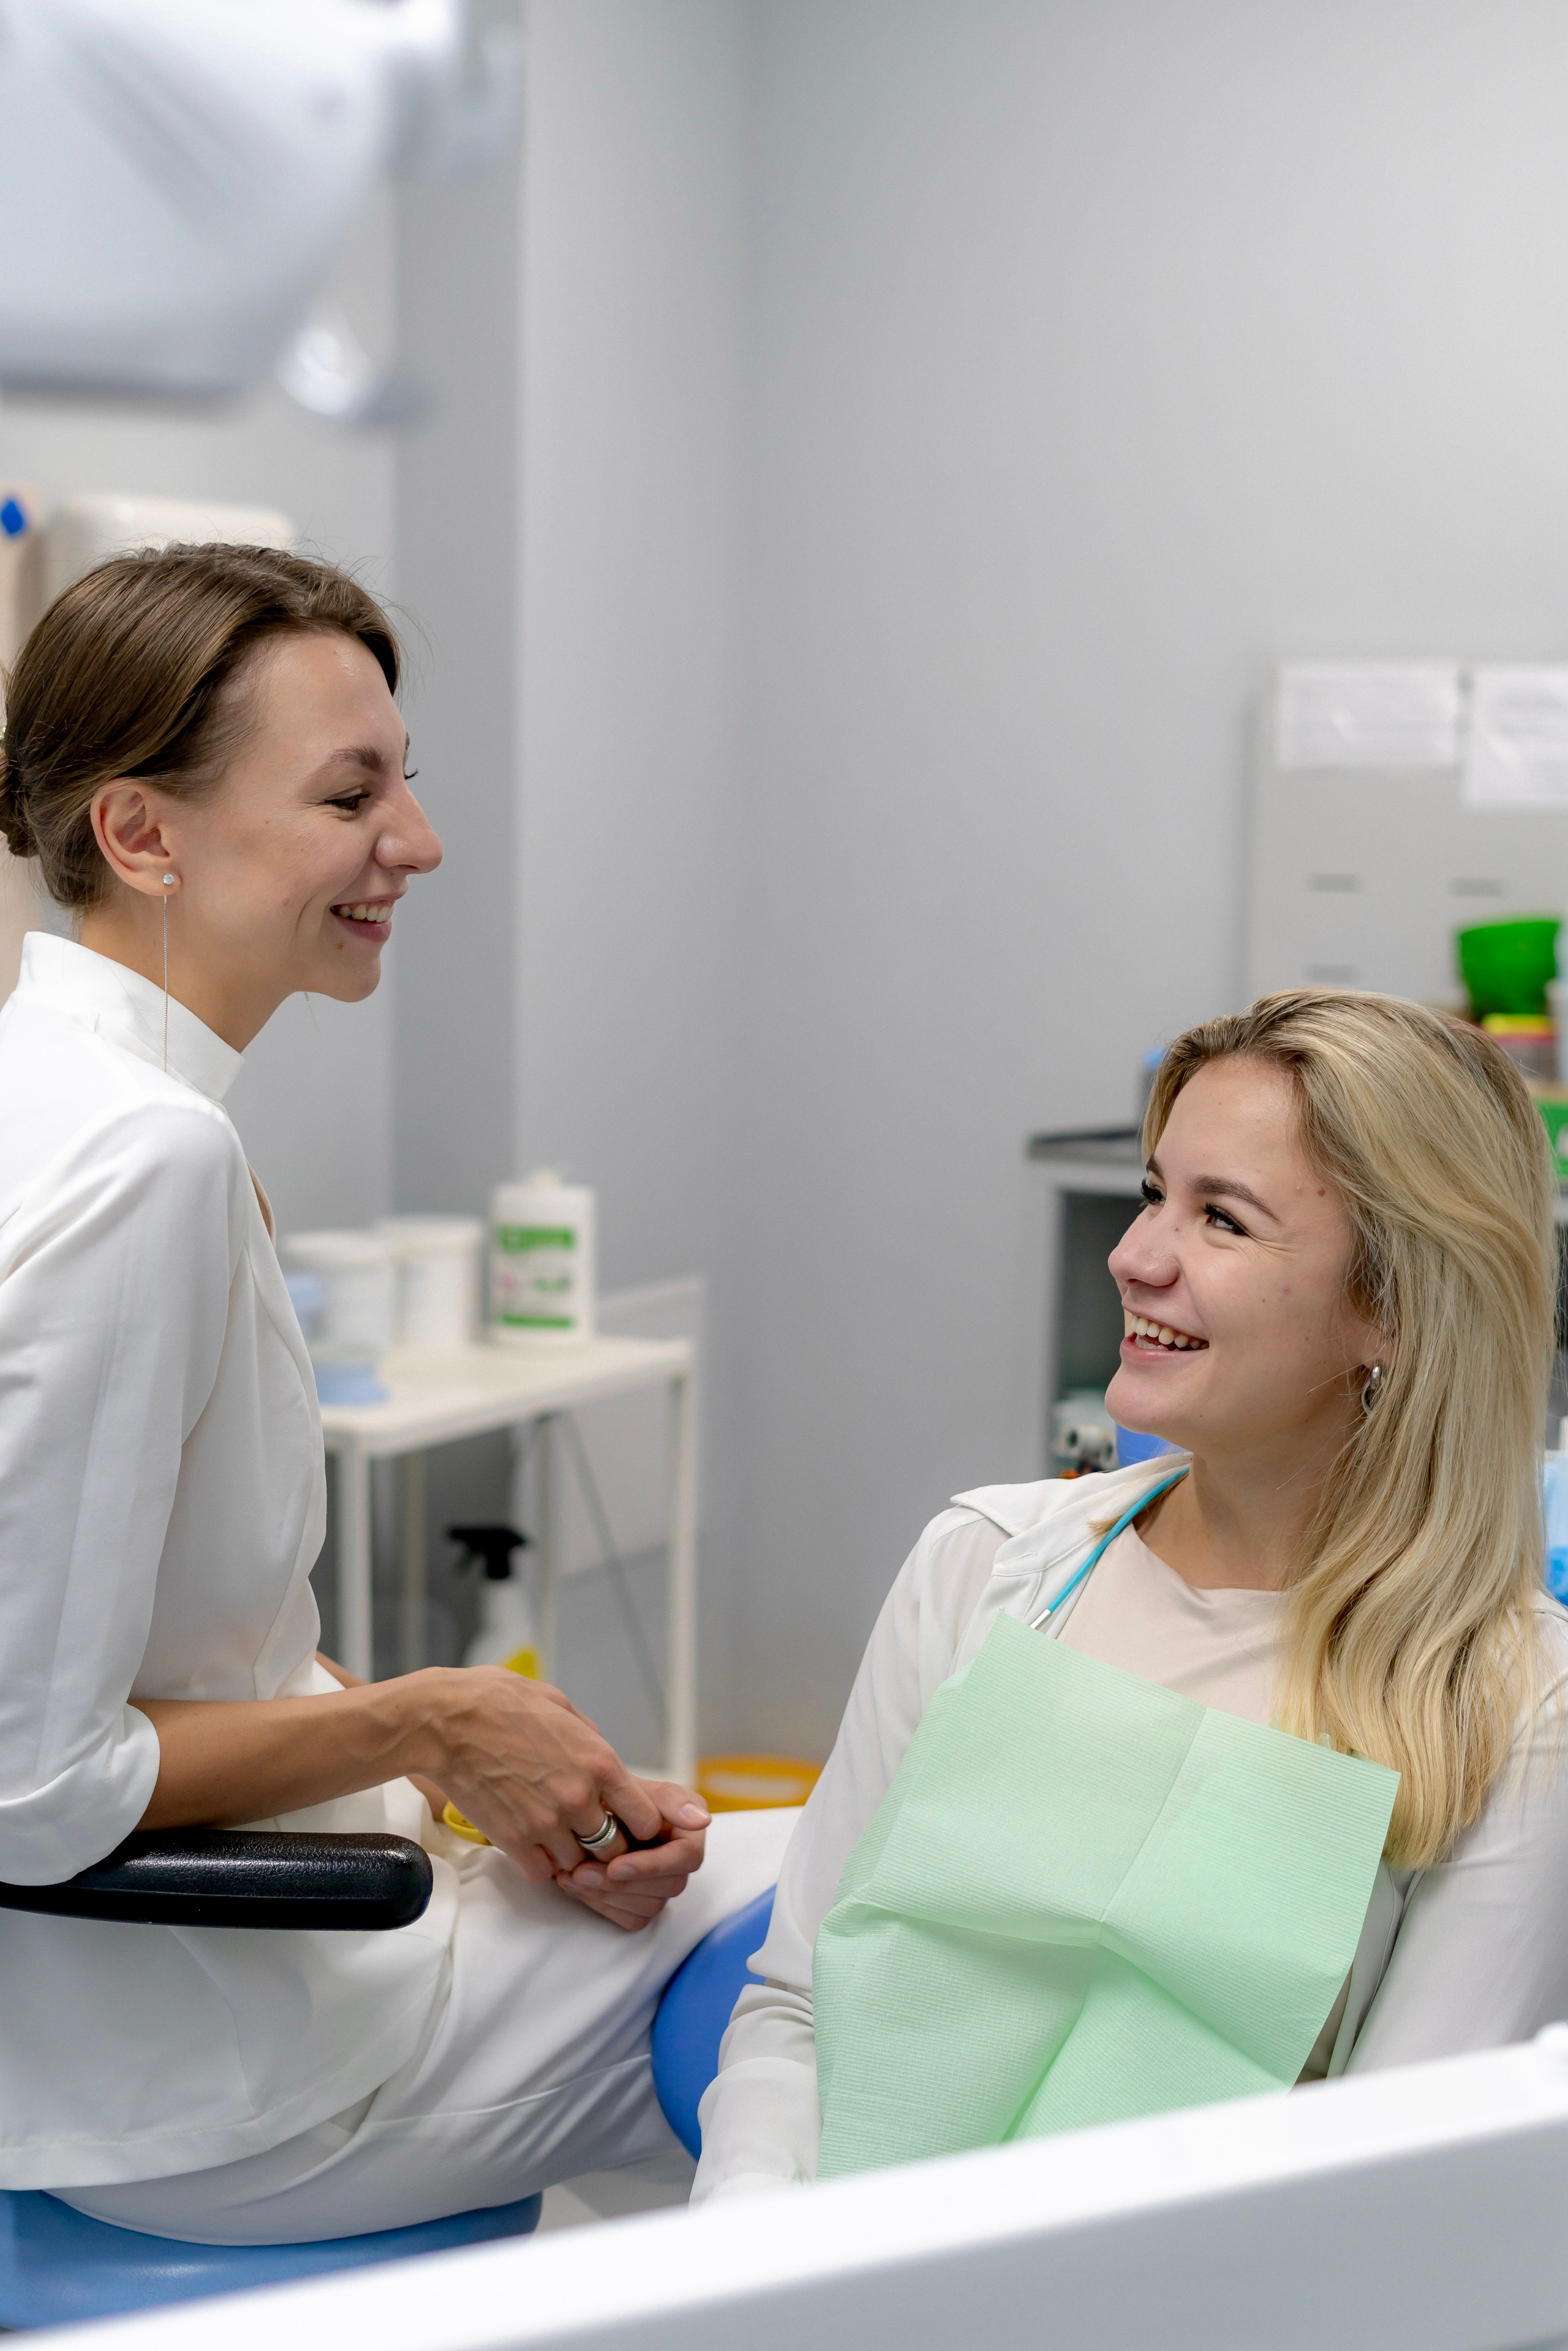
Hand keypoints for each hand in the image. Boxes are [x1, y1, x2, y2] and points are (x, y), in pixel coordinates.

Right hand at [414, 1667, 670, 1882]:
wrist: (446, 1721)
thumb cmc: (501, 1702)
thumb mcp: (560, 1705)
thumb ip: (589, 1736)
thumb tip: (602, 1754)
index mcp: (600, 1762)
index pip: (646, 1819)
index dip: (639, 1825)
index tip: (626, 1822)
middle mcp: (579, 1797)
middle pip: (614, 1850)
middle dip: (605, 1845)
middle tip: (586, 1833)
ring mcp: (546, 1822)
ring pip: (577, 1864)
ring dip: (569, 1855)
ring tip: (552, 1834)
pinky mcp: (513, 1840)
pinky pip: (540, 1873)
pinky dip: (538, 1864)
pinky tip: (529, 1843)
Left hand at [554, 1779, 709, 1931]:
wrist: (586, 1813)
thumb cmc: (613, 1795)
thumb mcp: (639, 1787)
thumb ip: (670, 1800)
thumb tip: (703, 1819)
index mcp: (689, 1831)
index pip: (686, 1858)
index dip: (651, 1866)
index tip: (615, 1866)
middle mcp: (681, 1862)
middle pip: (667, 1887)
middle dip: (621, 1884)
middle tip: (580, 1872)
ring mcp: (664, 1886)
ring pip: (648, 1908)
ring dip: (606, 1895)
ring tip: (571, 1876)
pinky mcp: (644, 1903)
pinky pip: (631, 1919)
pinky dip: (602, 1906)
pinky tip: (577, 1887)